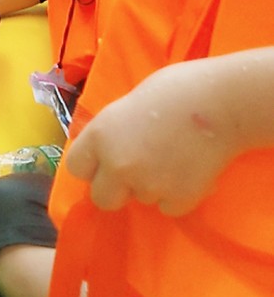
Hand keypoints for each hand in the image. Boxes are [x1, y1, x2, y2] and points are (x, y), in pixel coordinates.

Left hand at [65, 58, 239, 215]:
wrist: (222, 103)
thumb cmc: (175, 89)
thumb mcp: (128, 105)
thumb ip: (113, 132)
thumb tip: (109, 149)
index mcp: (101, 135)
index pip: (76, 167)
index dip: (91, 165)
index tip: (104, 162)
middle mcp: (117, 165)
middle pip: (101, 198)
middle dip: (116, 189)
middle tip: (136, 172)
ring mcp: (147, 185)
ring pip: (140, 199)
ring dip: (151, 187)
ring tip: (171, 160)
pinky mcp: (178, 199)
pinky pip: (168, 207)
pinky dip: (177, 195)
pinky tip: (188, 170)